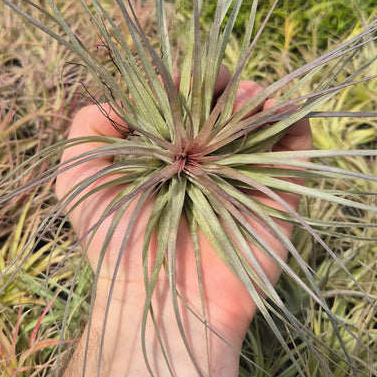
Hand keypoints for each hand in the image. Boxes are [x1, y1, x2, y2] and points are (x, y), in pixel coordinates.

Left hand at [55, 71, 311, 346]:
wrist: (162, 297)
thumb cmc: (118, 242)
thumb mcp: (80, 181)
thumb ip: (87, 131)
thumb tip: (120, 98)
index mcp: (169, 157)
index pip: (185, 106)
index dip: (186, 83)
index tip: (182, 79)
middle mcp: (208, 162)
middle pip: (225, 106)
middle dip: (224, 85)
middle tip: (219, 83)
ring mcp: (244, 175)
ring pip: (262, 118)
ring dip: (257, 95)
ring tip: (243, 97)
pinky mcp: (278, 192)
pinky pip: (296, 146)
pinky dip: (292, 118)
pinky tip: (273, 107)